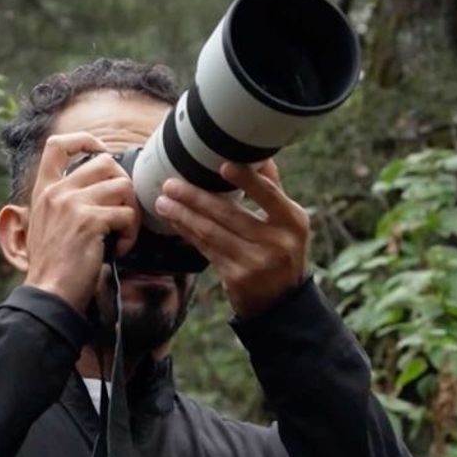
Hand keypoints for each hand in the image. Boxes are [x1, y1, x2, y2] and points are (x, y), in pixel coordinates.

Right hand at [22, 133, 140, 313]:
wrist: (48, 293)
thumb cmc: (52, 267)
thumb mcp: (46, 226)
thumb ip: (63, 203)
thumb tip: (98, 190)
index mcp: (43, 190)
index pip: (57, 144)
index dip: (85, 140)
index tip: (101, 152)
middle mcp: (57, 191)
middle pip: (105, 162)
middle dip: (123, 185)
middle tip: (121, 213)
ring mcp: (73, 204)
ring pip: (123, 186)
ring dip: (131, 212)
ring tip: (121, 235)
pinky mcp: (90, 221)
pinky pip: (126, 215)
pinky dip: (130, 235)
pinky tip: (117, 250)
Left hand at [154, 159, 308, 318]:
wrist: (282, 301)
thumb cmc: (282, 251)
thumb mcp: (289, 223)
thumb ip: (273, 190)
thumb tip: (258, 154)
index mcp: (293, 221)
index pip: (268, 195)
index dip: (246, 180)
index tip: (222, 165)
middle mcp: (277, 242)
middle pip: (230, 214)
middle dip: (196, 198)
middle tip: (171, 184)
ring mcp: (256, 262)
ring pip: (212, 233)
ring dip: (184, 216)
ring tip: (163, 202)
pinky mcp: (236, 278)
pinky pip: (206, 249)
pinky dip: (189, 233)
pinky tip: (175, 221)